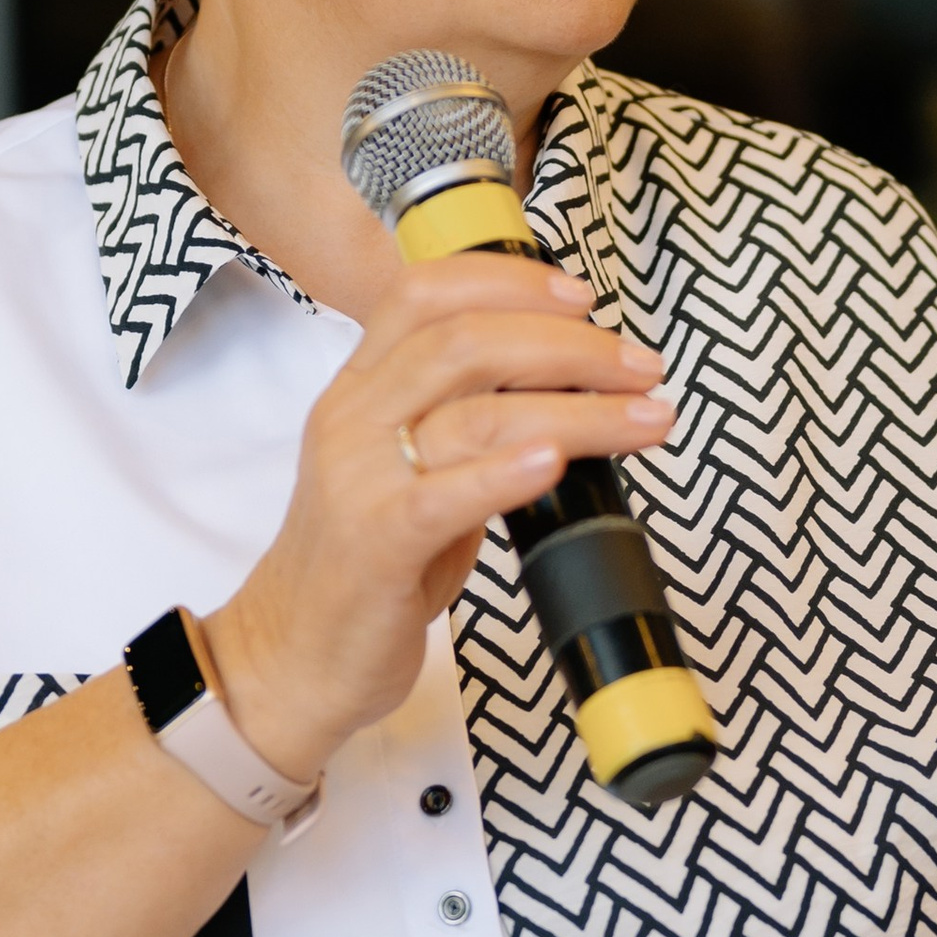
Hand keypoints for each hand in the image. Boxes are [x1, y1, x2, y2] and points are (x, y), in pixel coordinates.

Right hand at [208, 253, 672, 783]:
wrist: (291, 655)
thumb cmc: (366, 567)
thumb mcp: (407, 471)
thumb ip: (463, 421)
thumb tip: (566, 385)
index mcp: (358, 390)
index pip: (424, 293)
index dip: (509, 281)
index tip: (582, 297)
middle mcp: (352, 419)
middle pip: (466, 342)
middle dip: (570, 346)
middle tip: (640, 367)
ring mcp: (359, 480)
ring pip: (474, 414)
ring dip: (578, 410)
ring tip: (645, 418)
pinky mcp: (374, 543)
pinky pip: (444, 495)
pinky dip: (507, 473)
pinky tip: (557, 463)